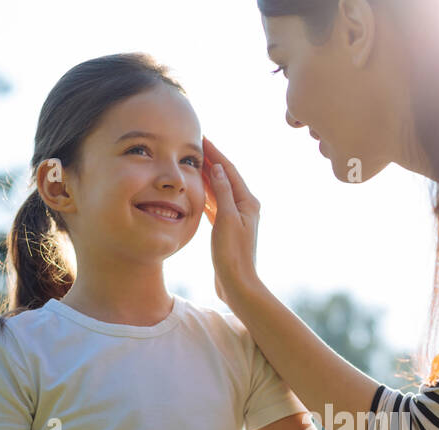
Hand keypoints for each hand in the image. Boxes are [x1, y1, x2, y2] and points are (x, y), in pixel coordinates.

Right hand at [202, 136, 260, 305]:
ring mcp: (236, 218)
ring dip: (205, 177)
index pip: (229, 170)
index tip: (201, 137)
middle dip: (210, 161)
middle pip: (224, 178)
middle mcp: (244, 207)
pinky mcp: (227, 229)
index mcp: (248, 202)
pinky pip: (215, 206)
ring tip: (190, 163)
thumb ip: (223, 193)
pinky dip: (205, 196)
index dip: (215, 153)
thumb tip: (219, 169)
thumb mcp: (226, 220)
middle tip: (193, 145)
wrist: (237, 284)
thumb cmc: (233, 254)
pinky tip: (194, 190)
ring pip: (218, 191)